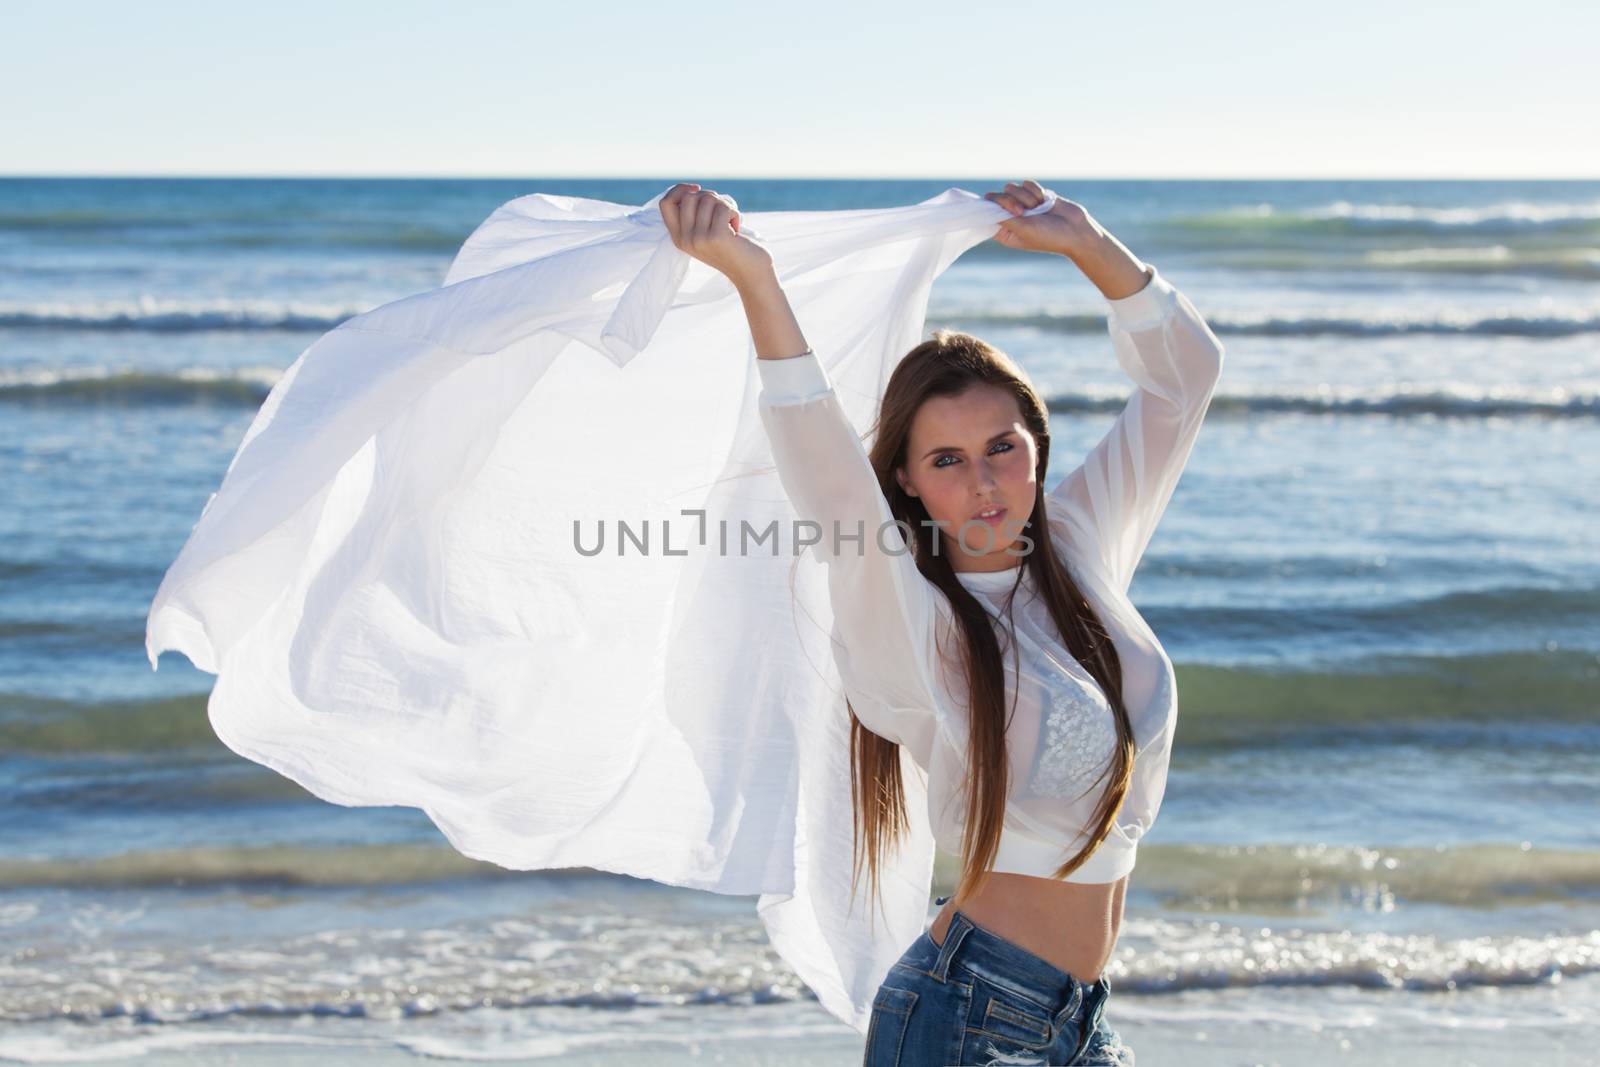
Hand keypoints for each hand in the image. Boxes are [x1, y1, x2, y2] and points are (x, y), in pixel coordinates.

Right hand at [658, 183, 773, 288]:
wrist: (750, 274)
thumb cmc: (731, 248)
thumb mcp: (705, 232)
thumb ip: (694, 215)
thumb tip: (691, 189)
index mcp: (678, 238)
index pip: (665, 203)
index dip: (679, 190)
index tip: (697, 189)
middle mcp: (685, 239)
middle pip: (689, 197)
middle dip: (709, 196)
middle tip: (722, 211)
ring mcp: (699, 239)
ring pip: (707, 199)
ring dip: (724, 205)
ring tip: (730, 222)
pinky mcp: (716, 237)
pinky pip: (723, 207)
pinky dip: (734, 213)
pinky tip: (736, 229)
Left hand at [984, 179, 1093, 255]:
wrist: (1075, 229)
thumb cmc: (1048, 235)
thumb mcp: (1022, 229)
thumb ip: (1003, 217)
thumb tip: (985, 203)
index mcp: (1005, 231)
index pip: (988, 214)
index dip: (990, 207)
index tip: (997, 205)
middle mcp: (1011, 217)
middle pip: (998, 197)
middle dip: (1010, 200)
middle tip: (1022, 211)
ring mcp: (1023, 205)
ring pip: (1012, 188)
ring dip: (1025, 196)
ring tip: (1037, 208)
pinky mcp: (1034, 195)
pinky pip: (1027, 184)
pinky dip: (1035, 191)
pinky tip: (1044, 201)